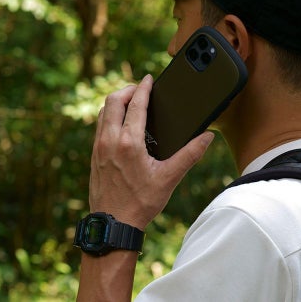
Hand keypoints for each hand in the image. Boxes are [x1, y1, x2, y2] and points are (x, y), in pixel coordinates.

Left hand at [89, 74, 214, 229]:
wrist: (113, 223)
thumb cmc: (140, 203)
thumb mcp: (169, 178)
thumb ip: (189, 155)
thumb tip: (206, 137)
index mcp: (129, 142)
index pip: (136, 104)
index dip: (144, 87)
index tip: (149, 78)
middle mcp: (110, 140)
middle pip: (113, 100)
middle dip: (128, 89)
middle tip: (140, 89)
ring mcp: (98, 146)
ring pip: (103, 111)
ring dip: (117, 101)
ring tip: (131, 102)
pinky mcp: (94, 154)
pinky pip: (99, 124)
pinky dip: (109, 115)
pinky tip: (120, 123)